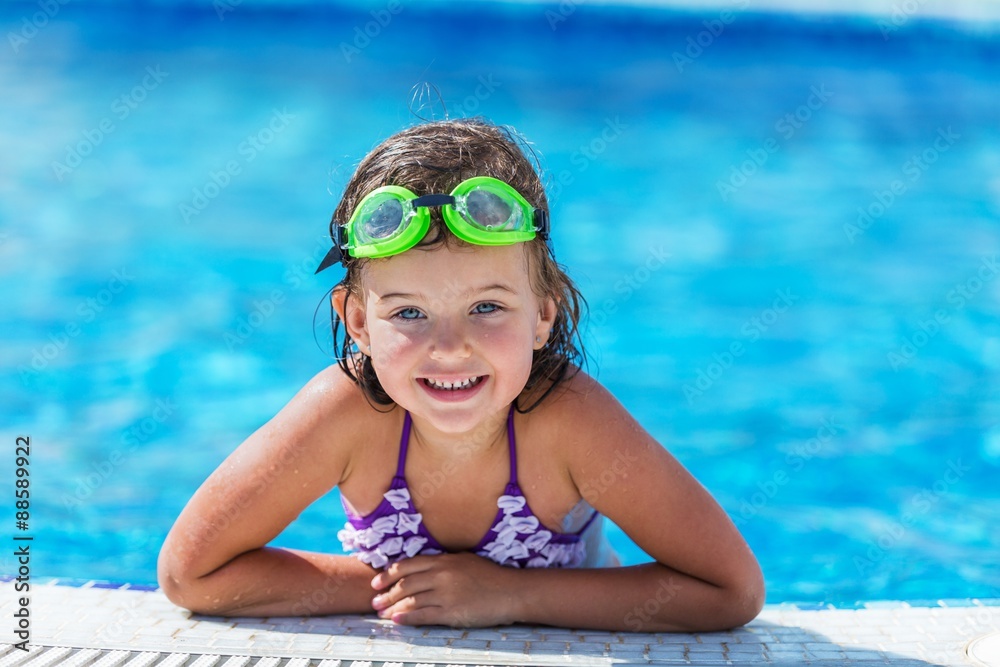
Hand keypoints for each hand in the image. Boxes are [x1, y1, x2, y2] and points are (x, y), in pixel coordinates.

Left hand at [370, 553, 520, 626]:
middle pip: (405, 583)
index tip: (376, 581)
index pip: (409, 565)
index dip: (389, 573)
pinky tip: (396, 620)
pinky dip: (407, 618)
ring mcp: (446, 594)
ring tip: (380, 613)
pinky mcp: (452, 612)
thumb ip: (444, 563)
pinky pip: (424, 616)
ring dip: (392, 606)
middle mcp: (442, 575)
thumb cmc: (490, 576)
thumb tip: (425, 567)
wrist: (511, 591)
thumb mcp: (465, 561)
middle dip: (386, 592)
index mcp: (444, 560)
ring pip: (411, 600)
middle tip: (373, 600)